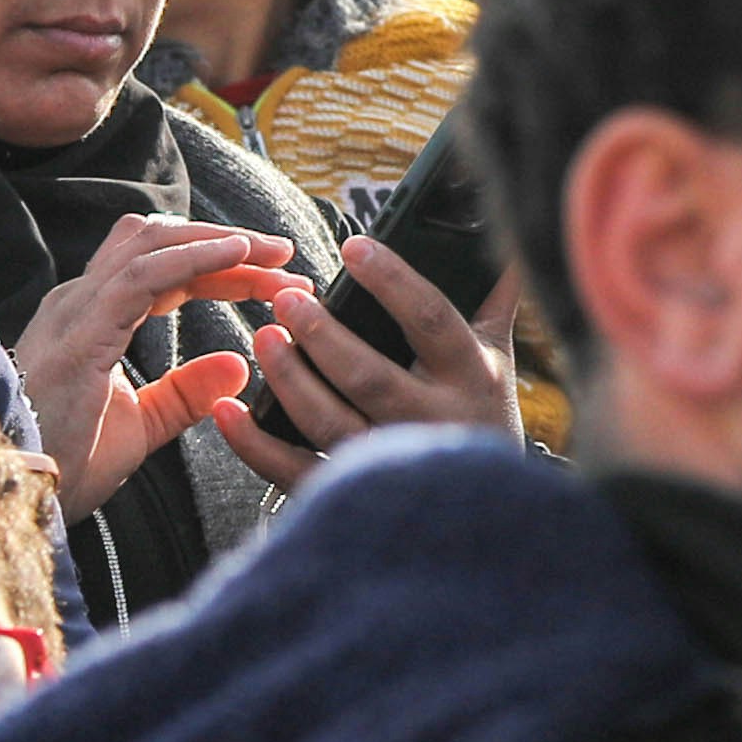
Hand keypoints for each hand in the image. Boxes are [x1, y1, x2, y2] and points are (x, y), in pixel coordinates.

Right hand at [11, 217, 281, 513]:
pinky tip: (235, 255)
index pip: (163, 269)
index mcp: (91, 319)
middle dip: (224, 243)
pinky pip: (141, 276)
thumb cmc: (62, 464)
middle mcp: (80, 303)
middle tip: (284, 257)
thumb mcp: (140, 426)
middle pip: (159, 243)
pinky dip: (192, 258)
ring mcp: (76, 312)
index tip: (274, 277)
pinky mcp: (80, 333)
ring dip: (218, 243)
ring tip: (272, 254)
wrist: (13, 497)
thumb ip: (184, 394)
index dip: (220, 265)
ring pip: (151, 244)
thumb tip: (237, 366)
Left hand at [203, 239, 529, 493]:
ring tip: (263, 340)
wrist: (488, 509)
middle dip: (323, 336)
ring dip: (290, 381)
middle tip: (285, 299)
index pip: (431, 320)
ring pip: (330, 423)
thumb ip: (493, 296)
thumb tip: (512, 232)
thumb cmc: (482, 412)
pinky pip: (296, 470)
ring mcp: (391, 460)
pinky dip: (256, 444)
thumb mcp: (496, 355)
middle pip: (370, 376)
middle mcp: (432, 421)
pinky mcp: (353, 492)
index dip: (392, 282)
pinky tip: (229, 411)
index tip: (354, 248)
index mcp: (471, 377)